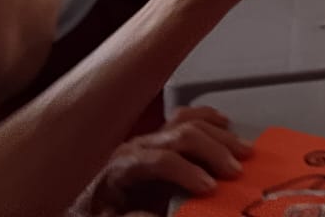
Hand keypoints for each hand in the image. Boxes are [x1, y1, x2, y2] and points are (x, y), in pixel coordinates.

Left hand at [73, 107, 251, 216]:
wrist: (81, 208)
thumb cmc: (92, 214)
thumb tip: (158, 214)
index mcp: (121, 168)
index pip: (161, 160)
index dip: (188, 172)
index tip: (210, 188)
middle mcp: (135, 146)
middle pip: (180, 135)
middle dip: (212, 150)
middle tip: (235, 170)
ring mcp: (146, 139)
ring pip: (187, 122)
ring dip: (219, 135)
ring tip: (242, 150)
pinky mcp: (155, 140)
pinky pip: (184, 117)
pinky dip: (208, 118)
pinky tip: (225, 124)